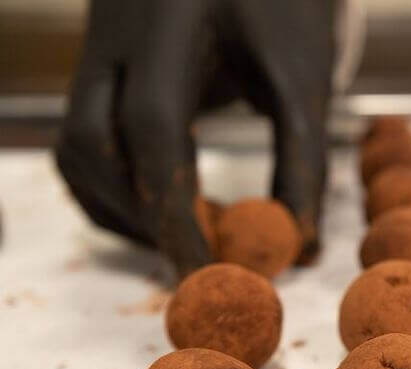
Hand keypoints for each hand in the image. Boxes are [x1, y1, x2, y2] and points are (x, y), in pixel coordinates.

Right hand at [56, 0, 335, 277]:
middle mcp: (114, 33)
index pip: (153, 126)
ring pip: (78, 150)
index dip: (175, 209)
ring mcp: (95, 51)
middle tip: (198, 260)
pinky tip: (162, 213)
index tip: (205, 270)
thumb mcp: (302, 78)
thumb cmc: (283, 9)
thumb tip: (301, 246)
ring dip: (126, 211)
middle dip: (144, 215)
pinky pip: (82, 146)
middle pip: (94, 143)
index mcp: (168, 20)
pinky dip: (117, 193)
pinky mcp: (97, 70)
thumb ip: (303, 161)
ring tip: (188, 237)